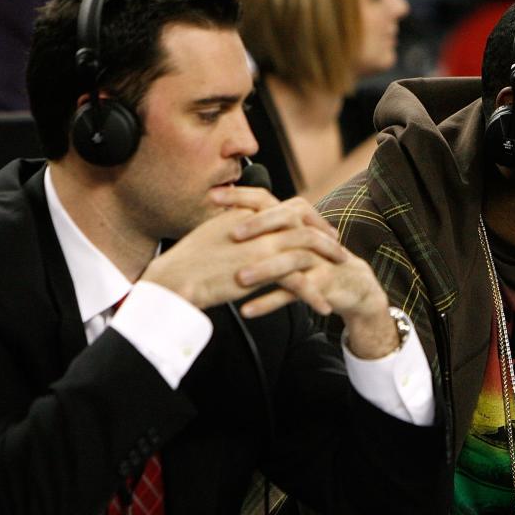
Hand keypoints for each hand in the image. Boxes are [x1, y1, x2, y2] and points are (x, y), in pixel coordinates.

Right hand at [141, 187, 348, 314]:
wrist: (173, 280)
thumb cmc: (189, 262)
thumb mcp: (215, 233)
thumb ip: (236, 227)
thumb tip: (249, 230)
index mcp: (247, 213)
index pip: (288, 207)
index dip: (309, 218)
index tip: (321, 230)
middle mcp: (257, 226)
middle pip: (304, 223)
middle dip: (326, 237)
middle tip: (339, 249)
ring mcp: (260, 247)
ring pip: (307, 248)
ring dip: (328, 261)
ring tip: (341, 273)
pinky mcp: (260, 272)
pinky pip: (298, 282)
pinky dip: (314, 295)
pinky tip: (323, 307)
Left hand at [217, 188, 400, 357]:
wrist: (353, 284)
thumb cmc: (312, 261)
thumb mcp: (288, 241)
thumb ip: (262, 230)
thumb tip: (220, 218)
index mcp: (294, 220)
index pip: (267, 200)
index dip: (242, 196)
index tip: (213, 196)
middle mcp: (307, 234)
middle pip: (285, 222)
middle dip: (259, 226)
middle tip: (232, 234)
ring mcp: (318, 258)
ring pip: (291, 259)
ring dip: (265, 269)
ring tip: (239, 279)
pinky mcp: (323, 283)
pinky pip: (295, 292)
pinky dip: (270, 302)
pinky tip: (247, 311)